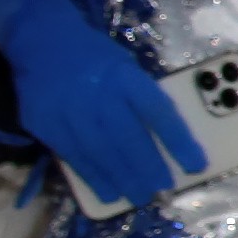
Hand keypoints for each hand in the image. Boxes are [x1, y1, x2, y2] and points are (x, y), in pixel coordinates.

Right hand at [0, 0, 209, 205]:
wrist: (42, 41)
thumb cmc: (96, 58)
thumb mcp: (126, 66)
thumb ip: (142, 97)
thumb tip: (167, 139)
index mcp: (124, 76)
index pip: (157, 111)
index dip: (178, 140)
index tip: (195, 164)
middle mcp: (97, 93)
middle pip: (128, 138)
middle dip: (148, 168)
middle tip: (163, 189)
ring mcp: (68, 110)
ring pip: (100, 152)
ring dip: (122, 179)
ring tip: (139, 196)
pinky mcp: (45, 123)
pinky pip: (73, 156)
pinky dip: (93, 177)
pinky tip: (108, 192)